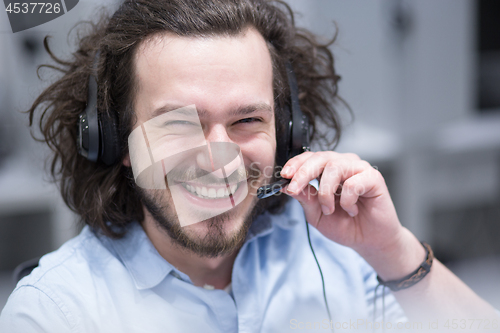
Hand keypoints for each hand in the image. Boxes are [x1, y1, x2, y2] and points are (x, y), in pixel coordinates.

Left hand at [280, 151, 404, 254]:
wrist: (368, 241)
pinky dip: (347, 200)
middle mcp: (344, 164)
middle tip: (293, 189)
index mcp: (328, 170)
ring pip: (335, 167)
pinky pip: (353, 183)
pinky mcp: (374, 178)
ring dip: (326, 191)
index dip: (295, 164)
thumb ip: (304, 197)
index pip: (309, 158)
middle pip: (320, 157)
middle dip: (303, 173)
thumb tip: (285, 186)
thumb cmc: (344, 225)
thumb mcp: (316, 213)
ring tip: (329, 210)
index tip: (283, 176)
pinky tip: (352, 210)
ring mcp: (359, 169)